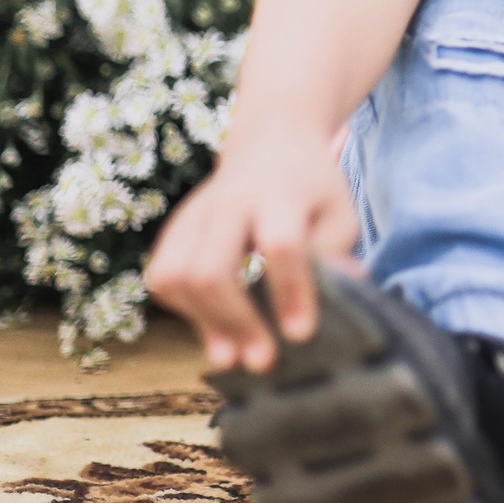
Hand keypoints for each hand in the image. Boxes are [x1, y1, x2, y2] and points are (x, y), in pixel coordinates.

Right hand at [145, 135, 361, 372]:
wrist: (272, 140)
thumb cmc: (313, 189)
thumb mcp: (339, 213)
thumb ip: (335, 254)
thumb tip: (342, 297)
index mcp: (280, 195)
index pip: (281, 246)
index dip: (290, 292)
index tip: (301, 334)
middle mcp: (228, 203)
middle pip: (211, 269)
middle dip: (234, 321)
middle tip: (263, 361)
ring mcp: (193, 215)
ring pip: (175, 277)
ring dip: (202, 323)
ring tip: (233, 355)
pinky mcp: (173, 229)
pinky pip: (162, 278)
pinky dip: (184, 310)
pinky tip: (214, 326)